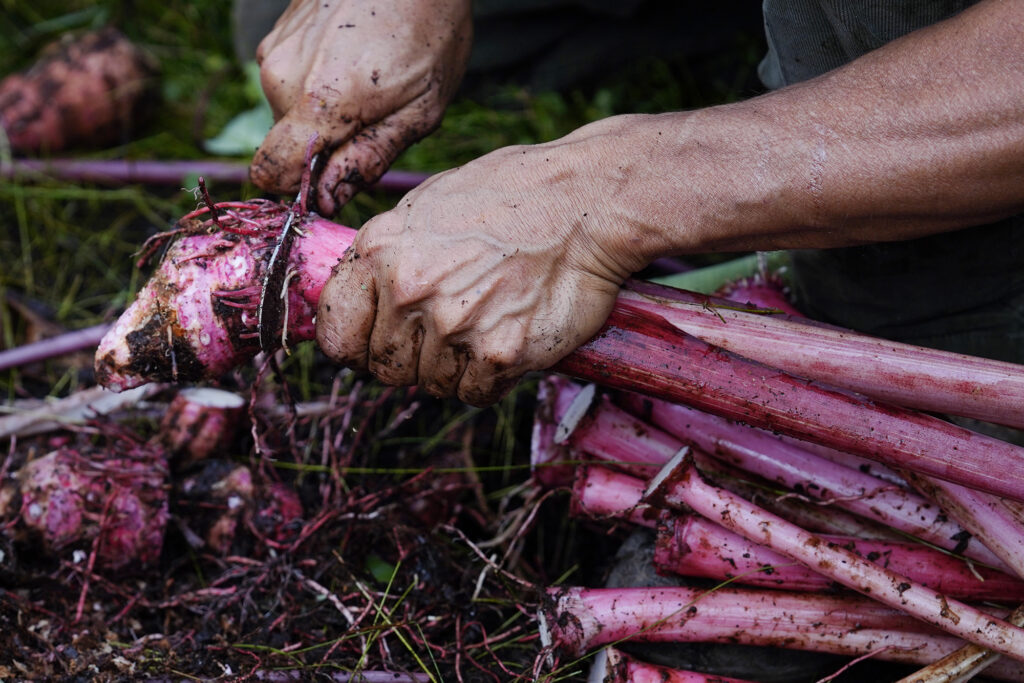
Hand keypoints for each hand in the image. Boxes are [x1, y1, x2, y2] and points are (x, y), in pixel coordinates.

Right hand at [249, 0, 471, 213]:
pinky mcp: (279, 30)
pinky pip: (292, 77)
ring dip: (327, 109)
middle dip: (328, 143)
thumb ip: (369, 159)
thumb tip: (327, 200)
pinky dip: (320, 78)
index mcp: (319, 104)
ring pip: (292, 109)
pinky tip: (356, 55)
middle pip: (289, 143)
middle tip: (376, 115)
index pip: (270, 172)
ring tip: (371, 78)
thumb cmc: (431, 33)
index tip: (329, 184)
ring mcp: (277, 47)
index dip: (297, 188)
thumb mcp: (420, 111)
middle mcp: (283, 76)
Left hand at [315, 130, 646, 405]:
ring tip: (489, 323)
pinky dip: (492, 377)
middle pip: (386, 369)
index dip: (358, 347)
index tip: (379, 344)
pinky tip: (510, 338)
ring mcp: (453, 325)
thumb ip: (389, 253)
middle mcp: (409, 291)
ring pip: (432, 385)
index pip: (337, 335)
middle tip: (453, 330)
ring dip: (457, 368)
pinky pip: (476, 393)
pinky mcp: (499, 354)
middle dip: (414, 359)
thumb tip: (364, 294)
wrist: (588, 202)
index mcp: (382, 251)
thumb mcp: (429, 205)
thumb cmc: (514, 195)